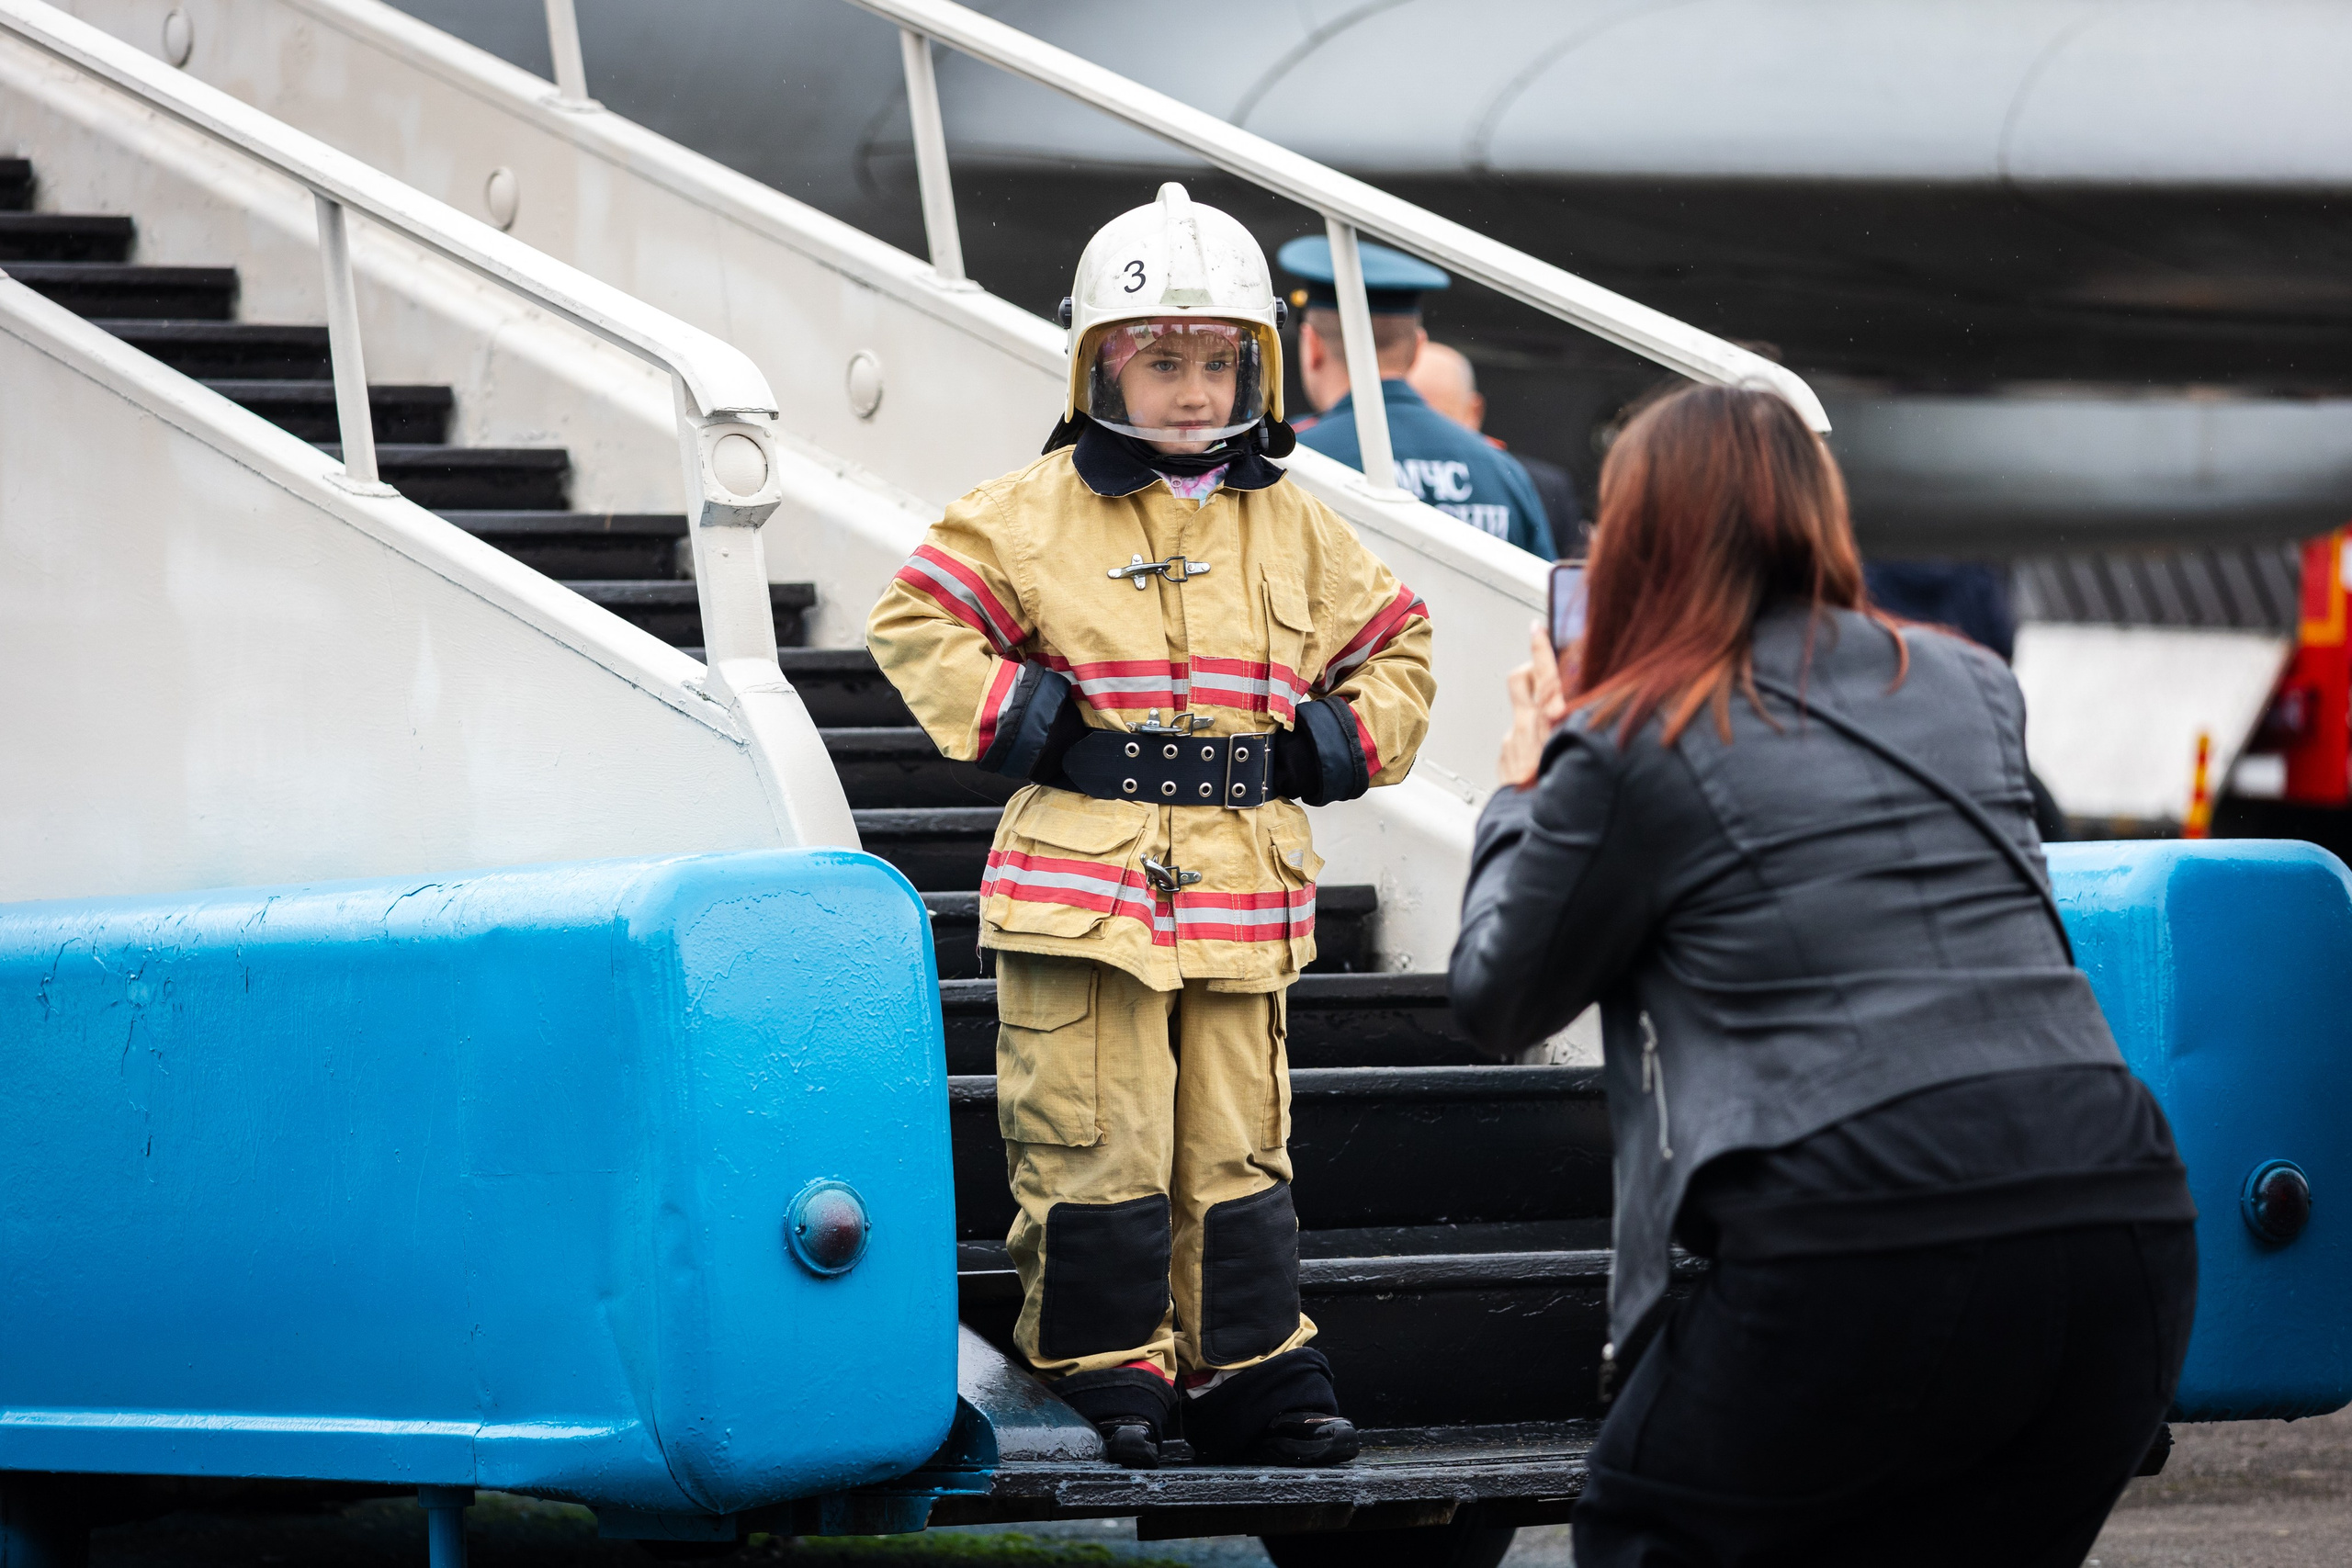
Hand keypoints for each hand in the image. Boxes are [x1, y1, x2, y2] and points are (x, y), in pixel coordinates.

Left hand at [1498, 621, 1570, 789]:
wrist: (1527, 826)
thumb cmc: (1564, 793)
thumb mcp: (1583, 750)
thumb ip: (1582, 724)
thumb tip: (1578, 709)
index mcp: (1548, 719)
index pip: (1545, 671)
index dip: (1541, 647)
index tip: (1537, 628)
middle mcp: (1526, 726)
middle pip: (1520, 679)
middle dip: (1531, 670)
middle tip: (1543, 672)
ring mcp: (1512, 742)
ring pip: (1523, 715)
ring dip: (1537, 719)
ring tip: (1556, 740)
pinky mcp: (1505, 760)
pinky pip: (1519, 743)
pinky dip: (1532, 746)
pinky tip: (1546, 766)